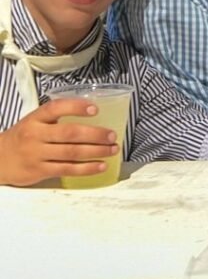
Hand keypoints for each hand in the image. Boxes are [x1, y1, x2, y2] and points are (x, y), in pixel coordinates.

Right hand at [0, 99, 117, 186]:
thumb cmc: (25, 137)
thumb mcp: (34, 122)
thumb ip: (57, 118)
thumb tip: (93, 113)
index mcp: (35, 118)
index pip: (55, 108)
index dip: (76, 107)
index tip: (95, 109)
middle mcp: (35, 135)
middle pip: (70, 133)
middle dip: (95, 134)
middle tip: (112, 135)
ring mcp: (37, 154)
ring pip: (72, 152)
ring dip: (96, 151)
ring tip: (113, 149)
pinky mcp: (40, 171)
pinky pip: (68, 169)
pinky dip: (87, 168)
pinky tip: (101, 165)